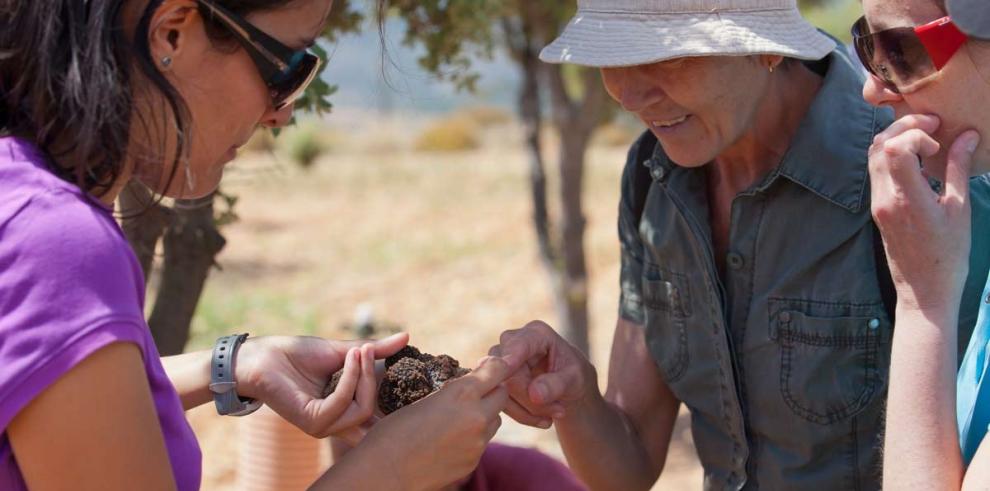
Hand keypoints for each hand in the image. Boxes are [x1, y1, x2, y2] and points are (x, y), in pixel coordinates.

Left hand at [234, 332, 408, 437]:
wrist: (266, 355)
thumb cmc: (298, 354)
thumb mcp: (344, 352)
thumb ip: (374, 351)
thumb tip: (407, 336)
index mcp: (344, 411)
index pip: (377, 421)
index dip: (394, 404)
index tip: (403, 371)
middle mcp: (336, 423)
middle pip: (373, 413)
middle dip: (374, 378)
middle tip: (369, 350)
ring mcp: (324, 425)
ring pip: (361, 409)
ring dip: (363, 375)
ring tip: (358, 352)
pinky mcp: (313, 422)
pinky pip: (343, 403)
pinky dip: (350, 378)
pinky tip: (348, 358)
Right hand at [356, 356, 510, 490]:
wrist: (383, 472)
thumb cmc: (393, 430)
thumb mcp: (424, 398)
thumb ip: (453, 391)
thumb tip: (470, 384)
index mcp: (462, 394)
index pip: (497, 369)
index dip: (493, 365)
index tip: (484, 366)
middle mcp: (476, 417)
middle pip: (502, 395)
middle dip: (492, 390)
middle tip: (474, 390)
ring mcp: (477, 443)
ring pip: (495, 420)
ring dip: (484, 414)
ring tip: (459, 416)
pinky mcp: (472, 462)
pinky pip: (482, 442)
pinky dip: (473, 437)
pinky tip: (449, 439)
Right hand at [488, 320, 597, 427]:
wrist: (569, 387)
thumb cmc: (574, 376)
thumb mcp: (575, 379)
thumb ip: (557, 384)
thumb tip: (535, 395)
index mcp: (536, 333)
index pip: (518, 346)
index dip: (511, 360)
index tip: (508, 374)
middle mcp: (512, 342)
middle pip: (507, 372)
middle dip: (530, 399)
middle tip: (559, 412)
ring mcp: (500, 360)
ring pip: (500, 389)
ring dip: (527, 410)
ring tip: (553, 415)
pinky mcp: (495, 379)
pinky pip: (498, 400)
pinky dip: (521, 414)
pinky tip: (542, 418)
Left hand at [868, 114, 980, 312]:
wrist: (924, 291)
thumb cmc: (948, 255)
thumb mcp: (960, 209)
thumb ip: (959, 169)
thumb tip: (967, 136)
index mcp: (907, 199)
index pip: (894, 149)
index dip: (915, 133)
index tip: (939, 141)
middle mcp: (885, 198)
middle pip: (879, 145)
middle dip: (904, 127)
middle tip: (932, 126)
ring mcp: (877, 204)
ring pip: (873, 156)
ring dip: (896, 138)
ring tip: (926, 138)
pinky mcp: (877, 208)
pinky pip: (877, 171)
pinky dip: (892, 155)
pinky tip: (917, 158)